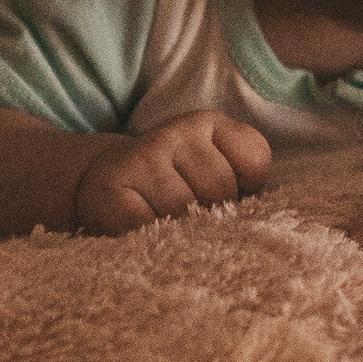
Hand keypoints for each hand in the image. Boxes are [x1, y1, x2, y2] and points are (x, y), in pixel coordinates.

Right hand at [73, 109, 272, 232]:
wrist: (103, 181)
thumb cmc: (172, 185)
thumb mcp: (214, 169)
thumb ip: (243, 180)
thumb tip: (259, 219)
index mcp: (207, 124)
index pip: (254, 159)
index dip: (245, 190)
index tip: (226, 199)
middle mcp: (174, 133)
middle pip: (220, 189)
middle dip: (213, 215)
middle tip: (191, 218)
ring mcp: (140, 158)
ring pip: (184, 211)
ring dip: (179, 230)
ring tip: (165, 224)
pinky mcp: (109, 189)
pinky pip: (145, 226)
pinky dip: (147, 237)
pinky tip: (141, 231)